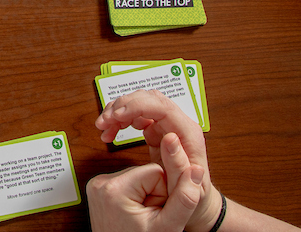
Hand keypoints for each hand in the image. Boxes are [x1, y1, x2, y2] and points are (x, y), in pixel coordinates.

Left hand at [86, 133, 203, 231]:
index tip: (155, 213)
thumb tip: (197, 170)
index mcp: (114, 189)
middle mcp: (101, 182)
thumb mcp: (168, 226)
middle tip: (147, 217)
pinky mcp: (99, 188)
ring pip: (138, 177)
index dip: (163, 194)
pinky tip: (131, 213)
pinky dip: (134, 197)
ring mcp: (98, 185)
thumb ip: (184, 198)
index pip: (156, 171)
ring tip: (140, 217)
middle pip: (146, 173)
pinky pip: (127, 182)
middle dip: (153, 194)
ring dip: (145, 195)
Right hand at [94, 90, 220, 231]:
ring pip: (140, 103)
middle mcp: (178, 124)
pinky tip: (111, 131)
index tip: (117, 116)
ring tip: (104, 126)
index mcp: (187, 133)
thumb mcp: (188, 188)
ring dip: (118, 110)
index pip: (161, 106)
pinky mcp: (157, 130)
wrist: (196, 200)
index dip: (137, 106)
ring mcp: (167, 126)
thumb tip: (170, 137)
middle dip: (123, 105)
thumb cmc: (195, 196)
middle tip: (105, 121)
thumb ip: (180, 163)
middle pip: (148, 99)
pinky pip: (136, 115)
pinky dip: (120, 119)